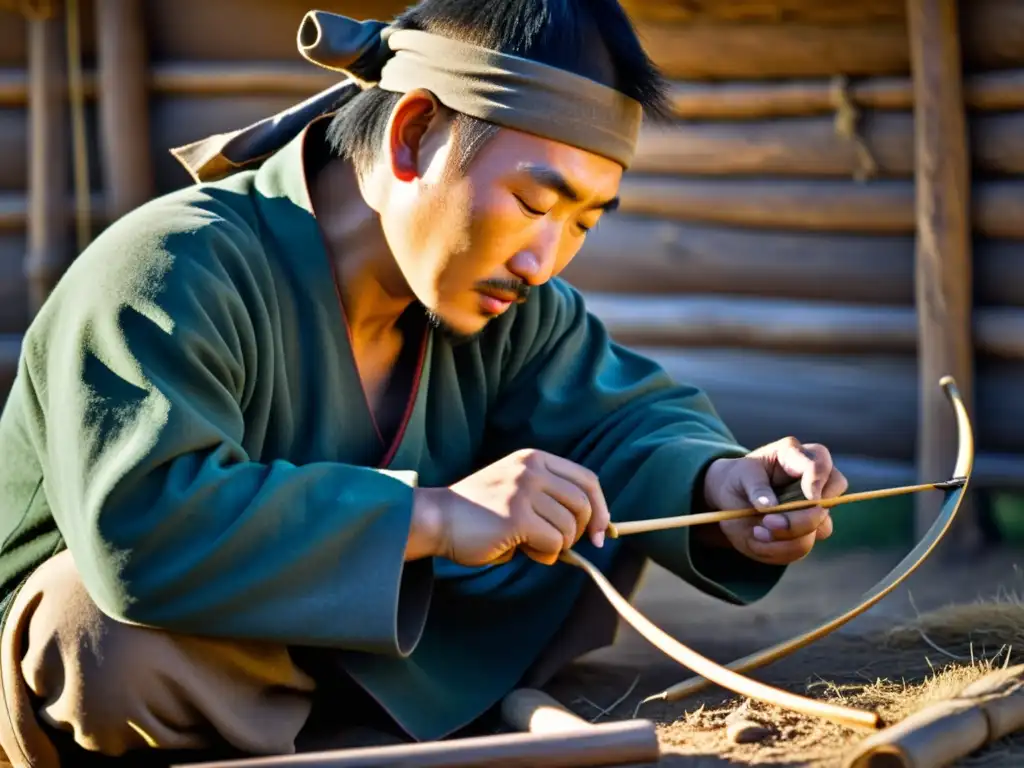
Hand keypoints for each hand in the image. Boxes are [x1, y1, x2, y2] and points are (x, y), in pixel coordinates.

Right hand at [414, 449, 610, 567]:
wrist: (438, 518)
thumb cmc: (479, 513)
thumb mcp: (518, 492)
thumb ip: (550, 500)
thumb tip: (594, 530)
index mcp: (534, 459)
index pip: (587, 480)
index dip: (600, 508)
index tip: (601, 532)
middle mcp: (532, 469)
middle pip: (583, 504)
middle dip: (579, 532)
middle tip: (560, 546)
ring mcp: (524, 491)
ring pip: (568, 528)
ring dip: (556, 546)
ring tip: (529, 545)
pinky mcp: (517, 517)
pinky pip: (553, 543)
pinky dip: (544, 555)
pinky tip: (522, 550)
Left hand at [702, 438, 847, 565]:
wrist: (732, 499)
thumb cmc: (739, 479)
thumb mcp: (740, 475)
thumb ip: (756, 487)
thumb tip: (770, 507)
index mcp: (797, 456)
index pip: (820, 464)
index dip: (818, 482)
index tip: (810, 499)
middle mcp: (814, 482)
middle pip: (828, 501)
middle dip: (801, 518)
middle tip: (768, 522)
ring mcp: (815, 508)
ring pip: (821, 528)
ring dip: (788, 536)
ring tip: (756, 532)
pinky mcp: (808, 530)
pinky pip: (804, 545)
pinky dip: (781, 548)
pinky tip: (759, 539)